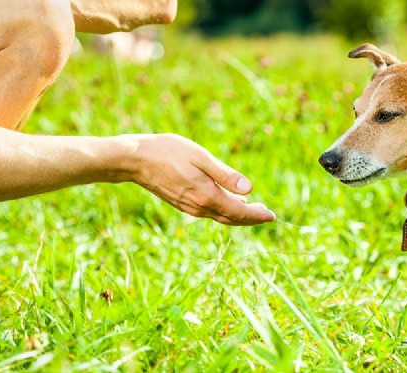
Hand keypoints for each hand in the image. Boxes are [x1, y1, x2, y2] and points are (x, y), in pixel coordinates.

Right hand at [123, 133, 274, 225]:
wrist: (134, 160)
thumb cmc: (168, 152)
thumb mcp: (201, 157)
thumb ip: (225, 175)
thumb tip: (249, 189)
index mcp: (206, 196)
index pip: (239, 212)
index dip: (257, 215)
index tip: (272, 216)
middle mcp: (199, 207)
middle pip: (232, 218)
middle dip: (251, 218)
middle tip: (268, 215)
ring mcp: (190, 207)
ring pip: (221, 216)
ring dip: (239, 216)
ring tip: (254, 209)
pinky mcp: (183, 204)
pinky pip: (210, 212)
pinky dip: (224, 211)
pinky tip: (231, 202)